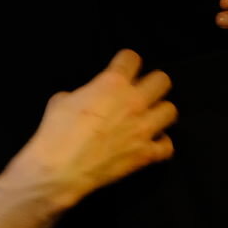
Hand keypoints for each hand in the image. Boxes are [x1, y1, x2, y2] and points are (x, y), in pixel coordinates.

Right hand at [3, 50, 174, 210]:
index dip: (126, 61)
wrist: (60, 169)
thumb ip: (82, 94)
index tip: (122, 67)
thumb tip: (84, 99)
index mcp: (113, 83)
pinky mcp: (146, 154)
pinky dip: (160, 144)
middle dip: (152, 83)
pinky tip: (150, 144)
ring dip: (159, 111)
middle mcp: (135, 102)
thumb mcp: (61, 100)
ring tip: (148, 117)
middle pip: (162, 80)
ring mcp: (144, 129)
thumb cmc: (56, 132)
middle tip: (140, 91)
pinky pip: (167, 146)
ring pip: (170, 110)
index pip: (132, 58)